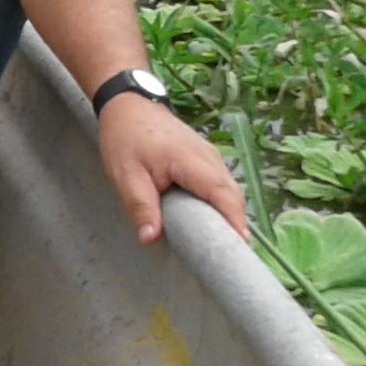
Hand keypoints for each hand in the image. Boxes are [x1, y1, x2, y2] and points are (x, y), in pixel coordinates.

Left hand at [96, 96, 249, 244]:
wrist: (128, 105)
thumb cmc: (125, 138)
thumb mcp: (126, 175)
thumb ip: (140, 206)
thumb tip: (150, 239)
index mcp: (193, 161)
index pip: (223, 195)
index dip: (235, 222)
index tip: (240, 249)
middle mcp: (210, 159)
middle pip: (233, 197)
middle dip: (235, 226)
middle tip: (230, 259)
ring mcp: (211, 158)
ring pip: (229, 192)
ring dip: (229, 217)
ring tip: (223, 248)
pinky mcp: (207, 161)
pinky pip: (220, 187)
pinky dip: (220, 206)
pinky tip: (210, 225)